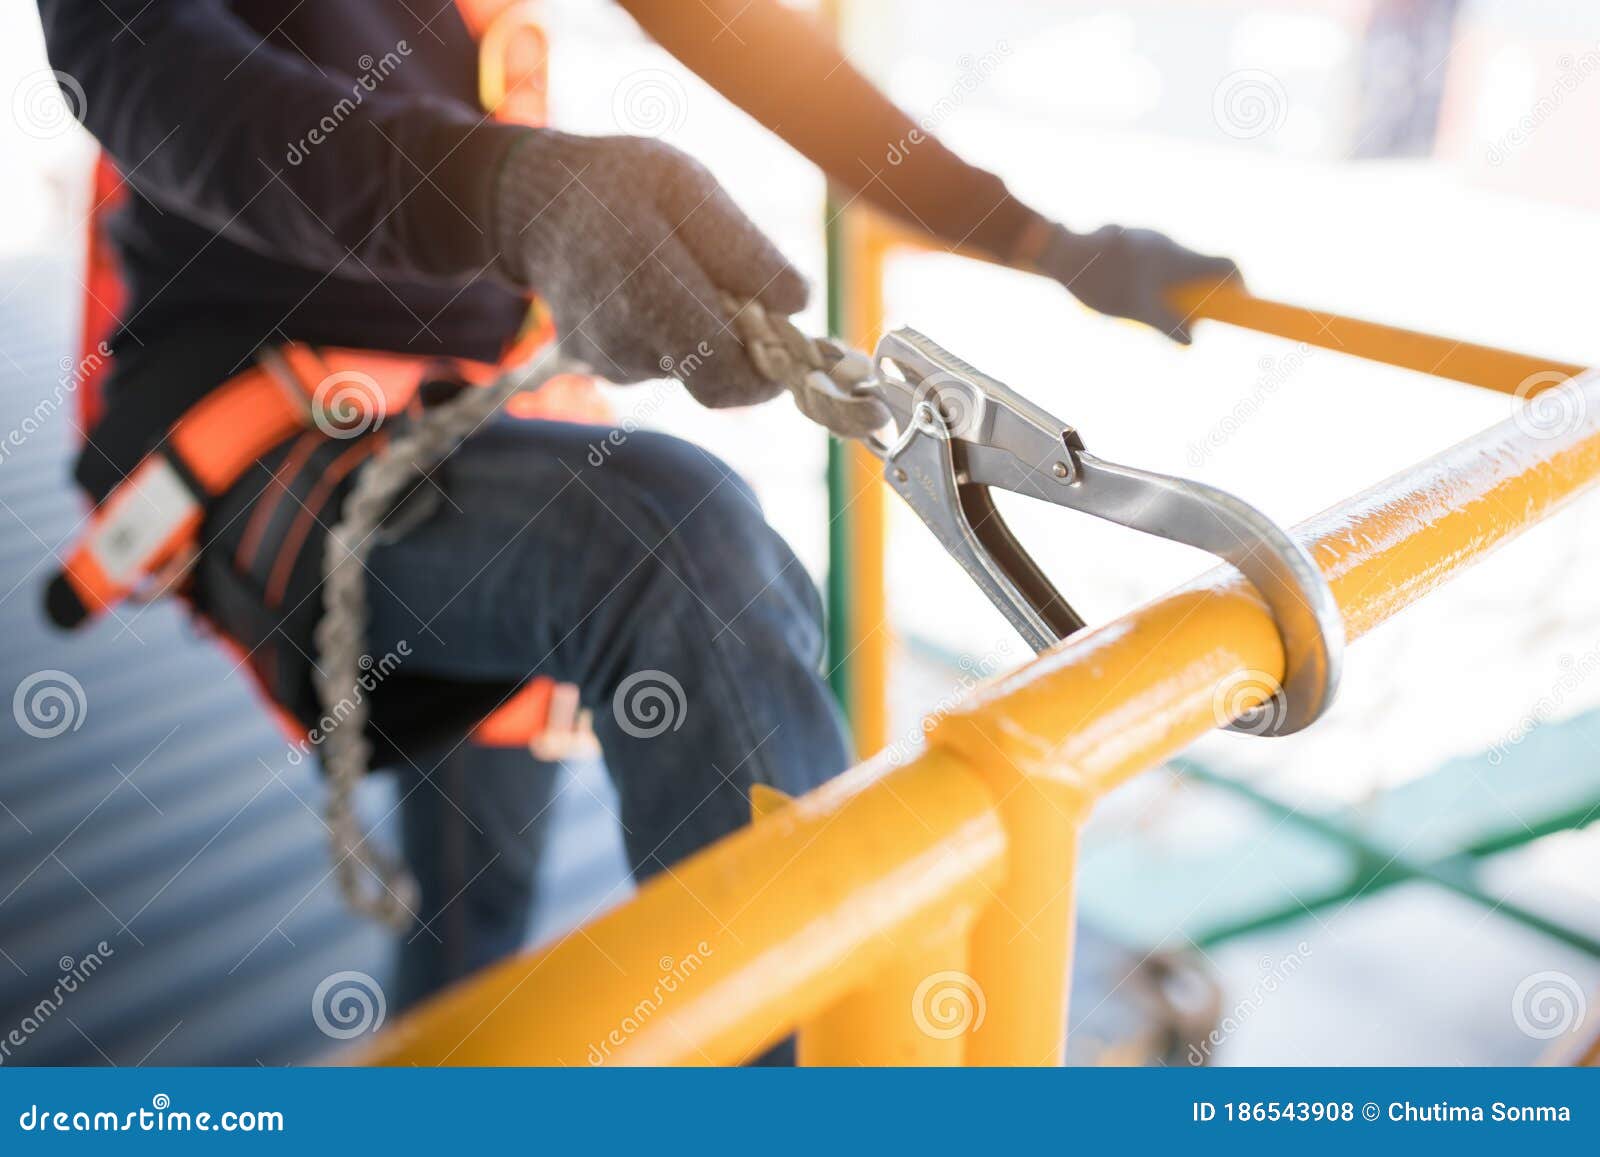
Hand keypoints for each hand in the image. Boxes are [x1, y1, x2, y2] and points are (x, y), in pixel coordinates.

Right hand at [494, 130, 806, 406]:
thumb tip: (798, 303)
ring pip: (690, 370)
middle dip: (747, 354)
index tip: (788, 329)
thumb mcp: (688, 185)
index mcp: (649, 284)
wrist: (534, 206)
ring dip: (706, 336)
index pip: (728, 371)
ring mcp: (610, 359)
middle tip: (752, 306)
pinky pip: (661, 362)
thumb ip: (743, 248)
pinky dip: (675, 335)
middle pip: (717, 383)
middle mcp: (625, 336)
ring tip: (685, 274)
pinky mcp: (603, 366)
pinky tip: (654, 290)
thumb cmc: (623, 184)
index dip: (772, 366)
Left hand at [1036, 224, 1239, 343]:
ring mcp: (1149, 238)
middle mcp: (1170, 243)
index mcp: (1180, 258)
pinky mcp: (1128, 240)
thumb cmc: (1103, 281)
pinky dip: (1145, 279)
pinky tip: (1117, 292)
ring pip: (1171, 266)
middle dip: (1194, 296)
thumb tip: (1191, 340)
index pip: (1226, 265)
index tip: (1233, 306)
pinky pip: (1148, 262)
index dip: (1237, 286)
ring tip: (1137, 307)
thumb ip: (1168, 326)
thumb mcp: (1139, 311)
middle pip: (1198, 268)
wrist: (1062, 251)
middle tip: (1176, 319)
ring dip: (1166, 289)